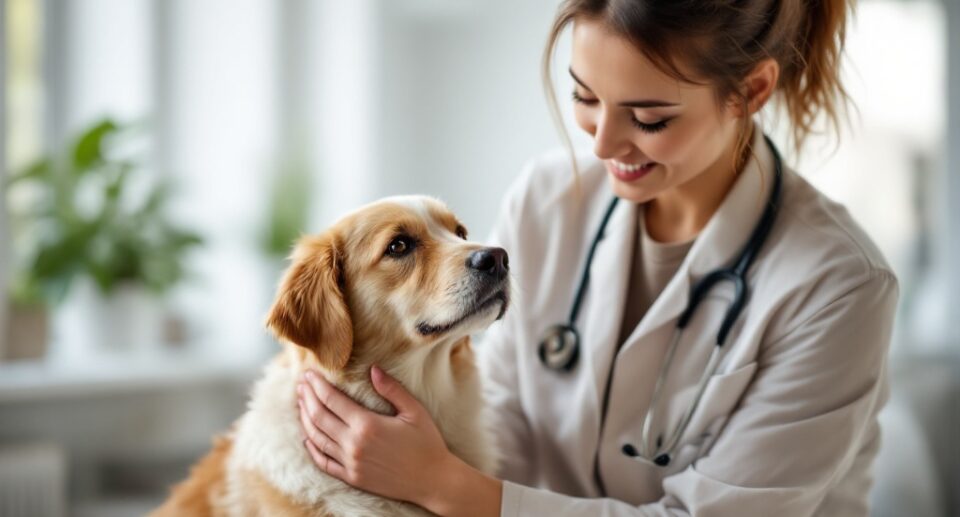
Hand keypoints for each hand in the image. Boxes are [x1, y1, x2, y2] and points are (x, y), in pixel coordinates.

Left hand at [296, 365, 454, 505]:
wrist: (433, 480)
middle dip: (307, 397)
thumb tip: (373, 368)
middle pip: (319, 416)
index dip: (317, 385)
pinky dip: (311, 448)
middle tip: (301, 384)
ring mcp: (350, 463)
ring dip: (305, 418)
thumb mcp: (414, 411)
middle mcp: (353, 445)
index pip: (331, 400)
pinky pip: (323, 462)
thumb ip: (392, 389)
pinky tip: (307, 437)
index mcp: (367, 424)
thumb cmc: (427, 443)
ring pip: (316, 438)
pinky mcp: (352, 477)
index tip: (310, 374)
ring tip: (301, 403)